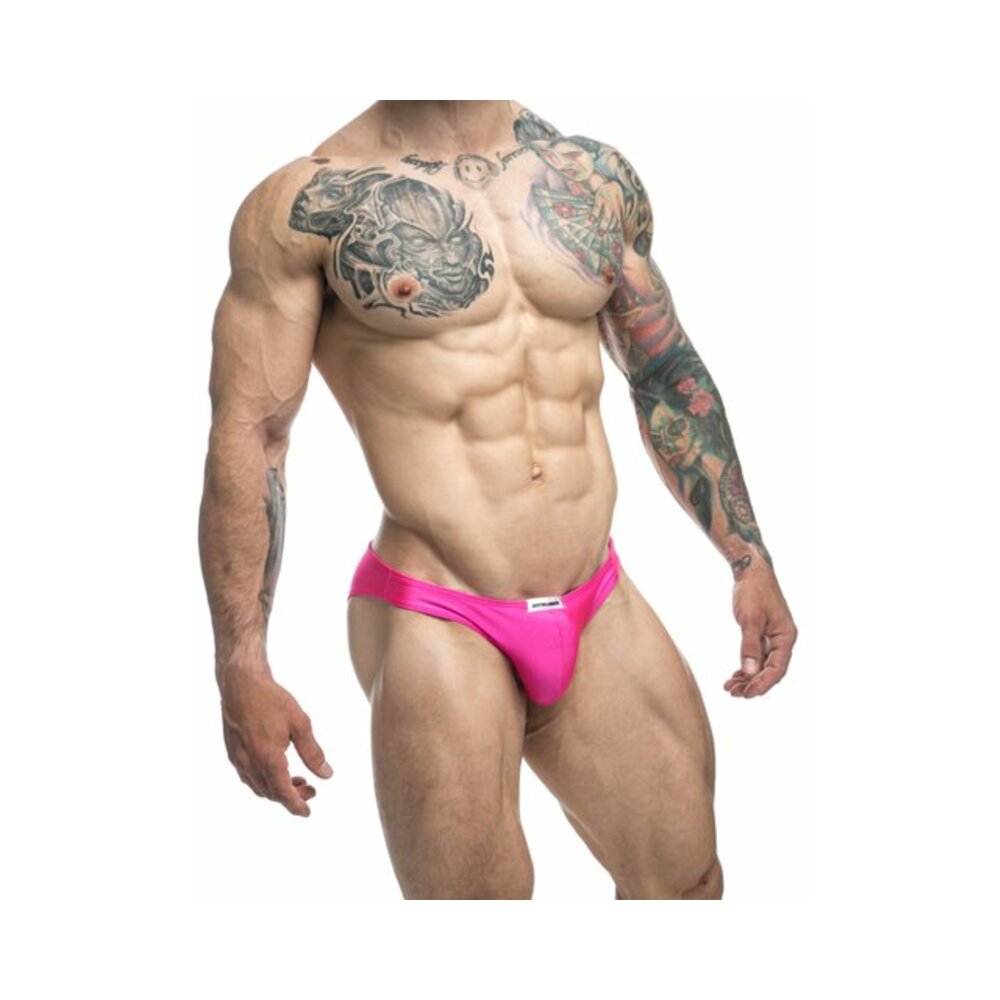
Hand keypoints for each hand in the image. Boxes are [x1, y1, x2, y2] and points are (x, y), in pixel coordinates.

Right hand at [219, 669, 332, 815]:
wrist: (241, 683)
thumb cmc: (271, 699)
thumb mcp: (300, 723)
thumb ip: (312, 752)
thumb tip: (326, 774)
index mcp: (268, 758)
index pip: (283, 793)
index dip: (296, 805)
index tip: (307, 812)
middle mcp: (249, 763)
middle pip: (271, 793)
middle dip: (291, 797)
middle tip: (311, 790)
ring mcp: (237, 759)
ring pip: (258, 787)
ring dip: (277, 790)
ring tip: (297, 780)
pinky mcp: (232, 752)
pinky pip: (248, 777)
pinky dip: (264, 781)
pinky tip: (276, 770)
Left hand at [725, 563, 797, 697]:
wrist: (751, 571)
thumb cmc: (753, 591)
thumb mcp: (750, 619)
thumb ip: (750, 646)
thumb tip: (750, 673)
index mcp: (786, 637)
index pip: (777, 669)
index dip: (763, 684)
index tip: (747, 694)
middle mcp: (783, 640)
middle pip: (771, 671)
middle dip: (753, 684)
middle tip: (733, 693)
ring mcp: (773, 638)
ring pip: (763, 666)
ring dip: (748, 678)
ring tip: (730, 687)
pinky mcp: (763, 635)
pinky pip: (758, 657)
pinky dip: (747, 667)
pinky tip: (735, 676)